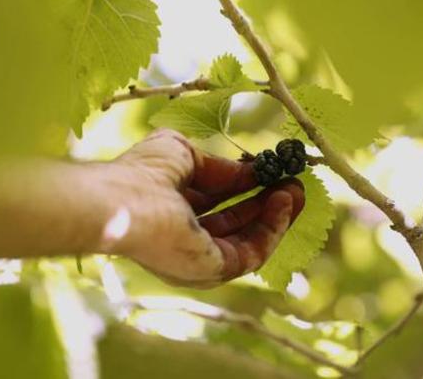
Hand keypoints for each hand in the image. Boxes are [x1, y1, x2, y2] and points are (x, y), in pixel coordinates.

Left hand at [106, 129, 304, 287]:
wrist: (127, 200)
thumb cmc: (144, 173)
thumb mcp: (184, 153)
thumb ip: (218, 165)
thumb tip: (250, 170)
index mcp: (177, 211)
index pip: (221, 203)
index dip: (249, 188)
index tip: (273, 173)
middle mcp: (190, 239)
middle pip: (239, 224)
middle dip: (268, 204)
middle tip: (294, 185)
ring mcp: (203, 258)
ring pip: (251, 241)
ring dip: (276, 216)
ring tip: (295, 191)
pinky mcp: (214, 270)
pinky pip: (254, 252)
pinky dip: (272, 229)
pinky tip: (282, 202)